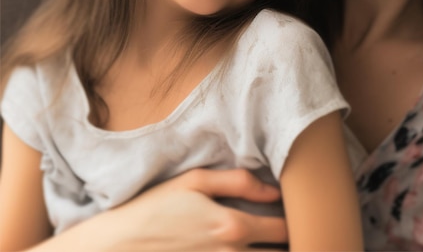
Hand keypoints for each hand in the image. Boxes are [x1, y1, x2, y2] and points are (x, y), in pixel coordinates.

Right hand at [31, 169, 287, 250]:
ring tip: (281, 245)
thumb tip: (275, 189)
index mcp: (232, 226)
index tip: (304, 216)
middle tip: (300, 236)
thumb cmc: (155, 207)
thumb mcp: (195, 181)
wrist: (115, 245)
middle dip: (292, 245)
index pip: (284, 230)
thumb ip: (239, 182)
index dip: (299, 223)